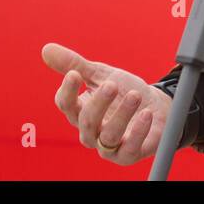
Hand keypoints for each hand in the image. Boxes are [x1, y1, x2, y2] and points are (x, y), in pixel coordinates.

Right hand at [41, 42, 172, 165]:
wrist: (157, 106)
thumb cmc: (125, 91)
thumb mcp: (102, 74)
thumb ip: (76, 64)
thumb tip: (46, 49)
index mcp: (80, 111)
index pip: (65, 105)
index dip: (68, 91)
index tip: (75, 74)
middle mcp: (91, 132)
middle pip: (86, 121)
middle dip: (98, 103)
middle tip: (112, 84)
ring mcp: (109, 146)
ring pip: (108, 136)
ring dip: (121, 115)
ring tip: (135, 96)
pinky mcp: (128, 155)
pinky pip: (129, 149)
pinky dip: (138, 132)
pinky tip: (146, 114)